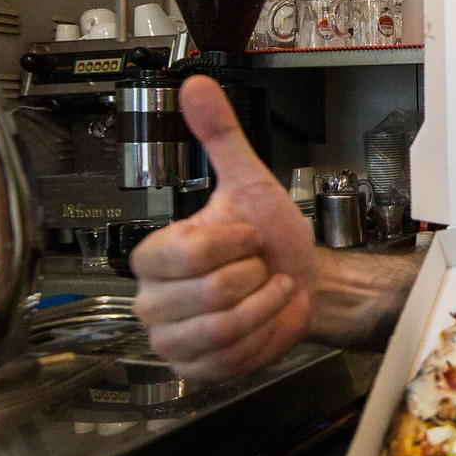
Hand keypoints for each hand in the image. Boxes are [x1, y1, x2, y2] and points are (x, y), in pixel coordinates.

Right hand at [131, 76, 316, 380]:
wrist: (302, 282)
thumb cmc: (271, 239)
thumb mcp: (250, 183)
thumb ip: (220, 137)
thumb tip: (196, 86)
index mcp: (155, 254)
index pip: (190, 254)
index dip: (237, 244)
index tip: (250, 236)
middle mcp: (153, 299)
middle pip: (212, 295)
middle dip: (257, 277)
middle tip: (261, 267)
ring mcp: (172, 339)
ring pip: (225, 331)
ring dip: (266, 308)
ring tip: (272, 290)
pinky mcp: (195, 370)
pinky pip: (233, 360)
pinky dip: (268, 337)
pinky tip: (273, 317)